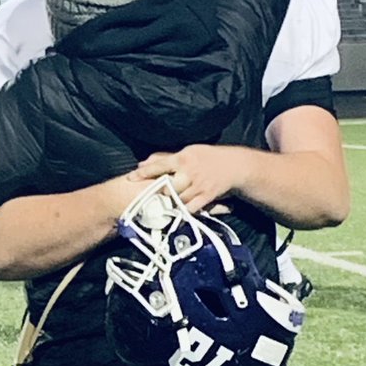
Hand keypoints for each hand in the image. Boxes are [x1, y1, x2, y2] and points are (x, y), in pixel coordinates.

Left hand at [129, 145, 246, 212]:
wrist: (234, 165)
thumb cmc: (206, 157)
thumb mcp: (186, 153)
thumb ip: (164, 158)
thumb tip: (142, 163)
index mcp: (183, 159)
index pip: (159, 166)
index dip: (144, 173)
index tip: (131, 178)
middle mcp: (189, 172)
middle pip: (168, 186)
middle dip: (158, 192)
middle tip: (147, 197)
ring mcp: (199, 185)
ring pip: (178, 199)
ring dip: (170, 203)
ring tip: (162, 206)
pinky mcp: (207, 196)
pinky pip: (192, 208)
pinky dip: (183, 211)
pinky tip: (177, 212)